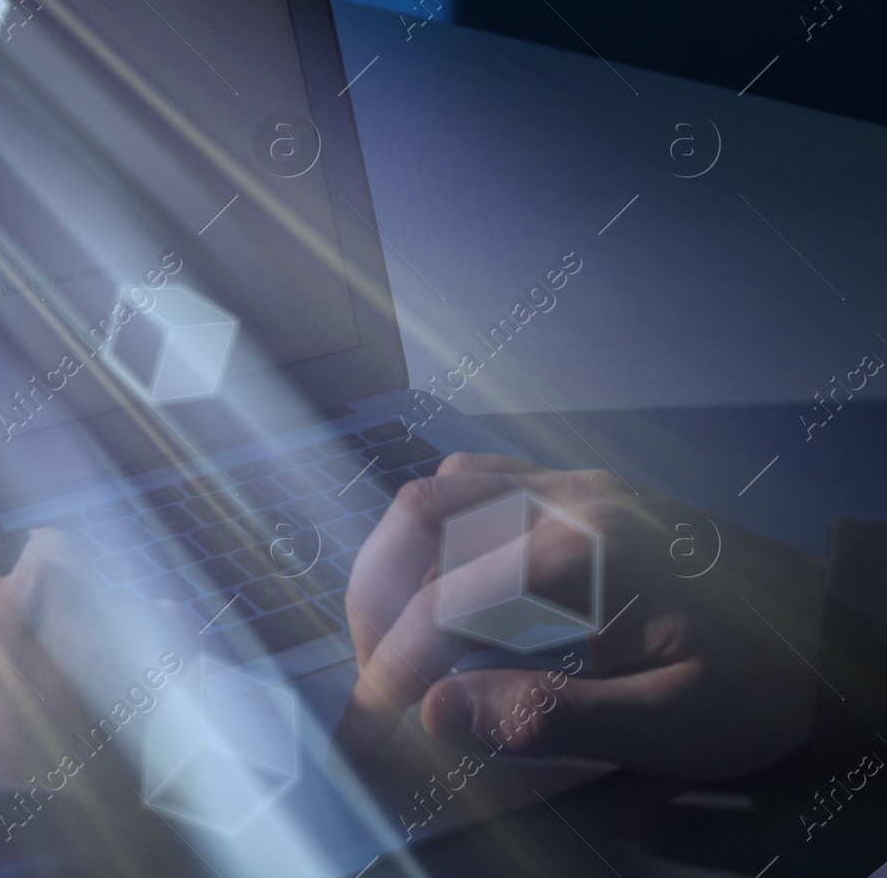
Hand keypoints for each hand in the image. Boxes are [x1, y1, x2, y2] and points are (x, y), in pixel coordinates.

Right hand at [337, 453, 826, 778]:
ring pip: (441, 488)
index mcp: (583, 553)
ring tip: (402, 638)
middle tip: (381, 681)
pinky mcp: (580, 483)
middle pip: (422, 520)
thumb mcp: (667, 723)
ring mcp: (571, 480)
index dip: (392, 670)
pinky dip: (434, 528)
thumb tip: (433, 715)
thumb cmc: (761, 686)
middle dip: (378, 604)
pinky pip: (477, 477)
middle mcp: (565, 496)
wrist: (840, 627)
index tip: (369, 730)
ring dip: (399, 561)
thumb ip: (547, 717)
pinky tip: (443, 580)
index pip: (444, 603)